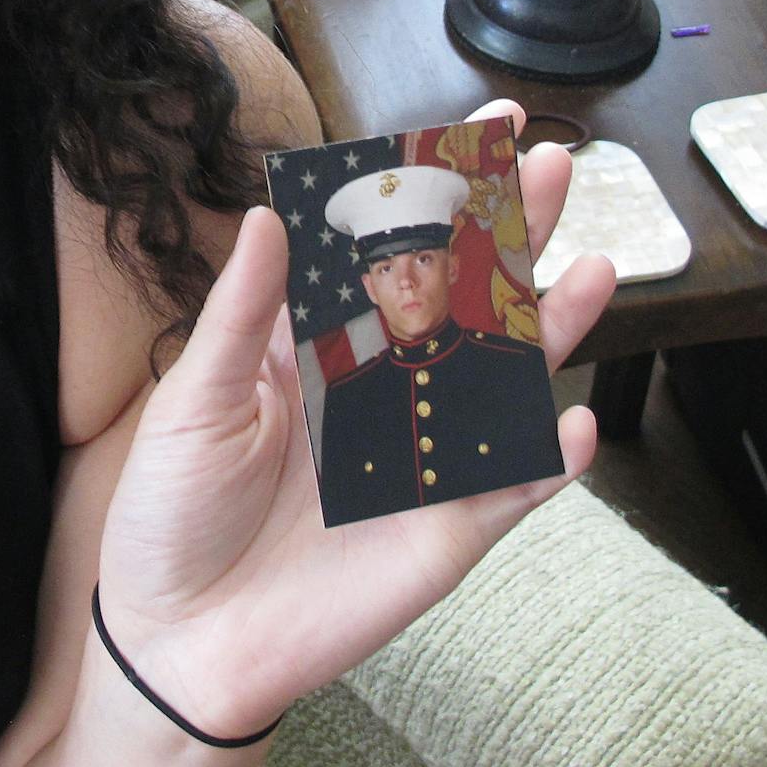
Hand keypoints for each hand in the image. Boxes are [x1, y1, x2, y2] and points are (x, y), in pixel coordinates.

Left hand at [93, 102, 613, 739]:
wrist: (176, 639)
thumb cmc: (172, 515)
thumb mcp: (194, 401)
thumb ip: (243, 313)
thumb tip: (268, 213)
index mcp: (317, 346)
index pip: (387, 253)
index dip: (431, 194)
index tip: (473, 128)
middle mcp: (381, 390)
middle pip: (463, 298)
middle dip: (511, 233)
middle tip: (553, 165)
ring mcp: (421, 457)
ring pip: (505, 379)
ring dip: (551, 329)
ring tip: (594, 269)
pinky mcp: (442, 532)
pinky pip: (512, 491)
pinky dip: (548, 462)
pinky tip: (573, 423)